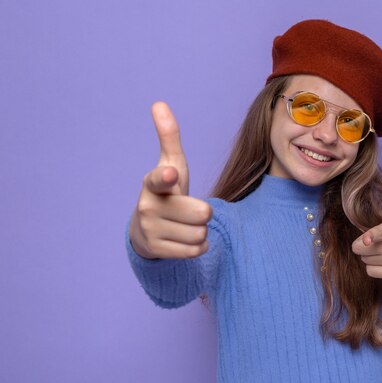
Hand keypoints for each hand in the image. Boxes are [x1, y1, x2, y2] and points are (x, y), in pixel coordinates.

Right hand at [129, 102, 211, 258]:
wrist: (147, 230)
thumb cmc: (167, 192)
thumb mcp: (170, 165)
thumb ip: (169, 137)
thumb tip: (158, 103)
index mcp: (153, 182)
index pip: (160, 178)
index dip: (167, 177)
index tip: (170, 174)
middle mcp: (148, 206)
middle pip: (203, 213)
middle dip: (204, 214)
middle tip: (190, 211)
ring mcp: (150, 230)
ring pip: (201, 234)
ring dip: (200, 231)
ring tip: (185, 225)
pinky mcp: (157, 251)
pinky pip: (197, 251)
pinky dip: (198, 247)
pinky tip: (184, 239)